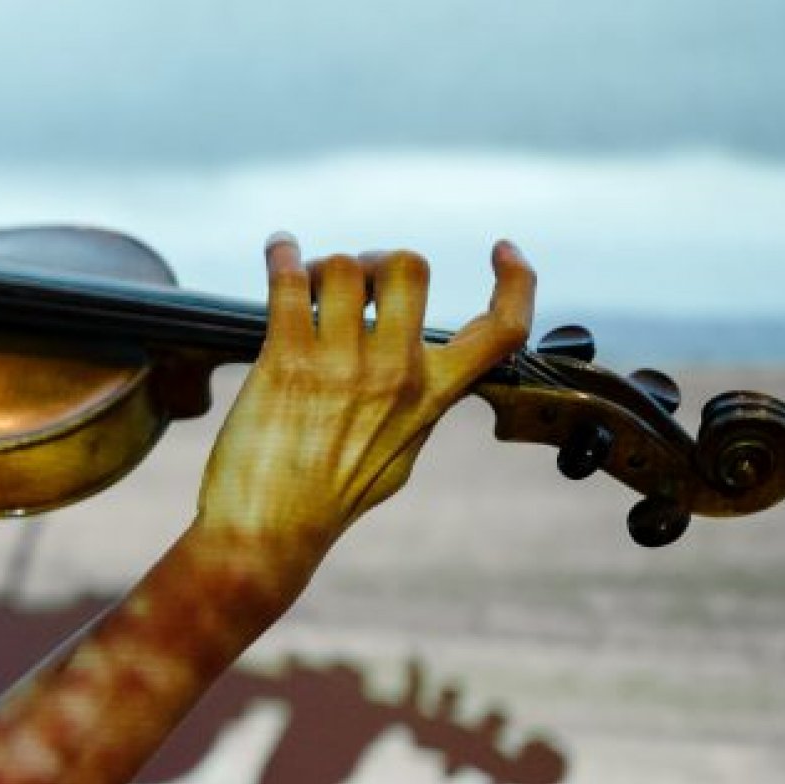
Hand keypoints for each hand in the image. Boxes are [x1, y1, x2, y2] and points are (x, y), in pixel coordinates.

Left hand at [197, 234, 534, 564]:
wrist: (268, 533)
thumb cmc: (327, 501)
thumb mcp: (398, 458)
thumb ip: (416, 411)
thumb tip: (424, 379)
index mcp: (430, 397)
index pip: (502, 331)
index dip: (515, 280)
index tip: (503, 250)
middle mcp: (394, 374)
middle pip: (410, 268)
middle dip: (380, 261)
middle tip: (356, 280)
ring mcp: (341, 365)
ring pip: (346, 268)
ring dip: (324, 266)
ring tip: (307, 285)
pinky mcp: (286, 362)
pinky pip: (290, 283)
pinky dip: (283, 257)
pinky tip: (279, 252)